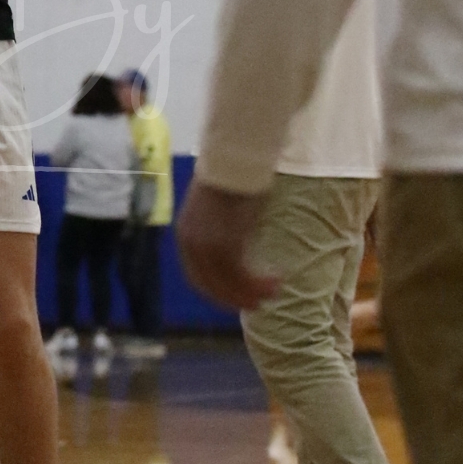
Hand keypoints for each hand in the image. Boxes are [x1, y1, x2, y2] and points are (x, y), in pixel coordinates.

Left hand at [176, 179, 279, 311]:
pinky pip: (242, 275)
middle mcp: (191, 244)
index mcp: (186, 234)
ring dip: (252, 293)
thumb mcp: (215, 207)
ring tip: (275, 292)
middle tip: (258, 303)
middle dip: (235, 298)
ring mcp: (207, 245)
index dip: (217, 290)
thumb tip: (234, 239)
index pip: (197, 275)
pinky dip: (259, 284)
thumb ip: (217, 227)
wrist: (232, 159)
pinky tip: (276, 280)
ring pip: (229, 284)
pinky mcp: (226, 244)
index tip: (236, 296)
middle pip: (211, 285)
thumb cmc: (230, 175)